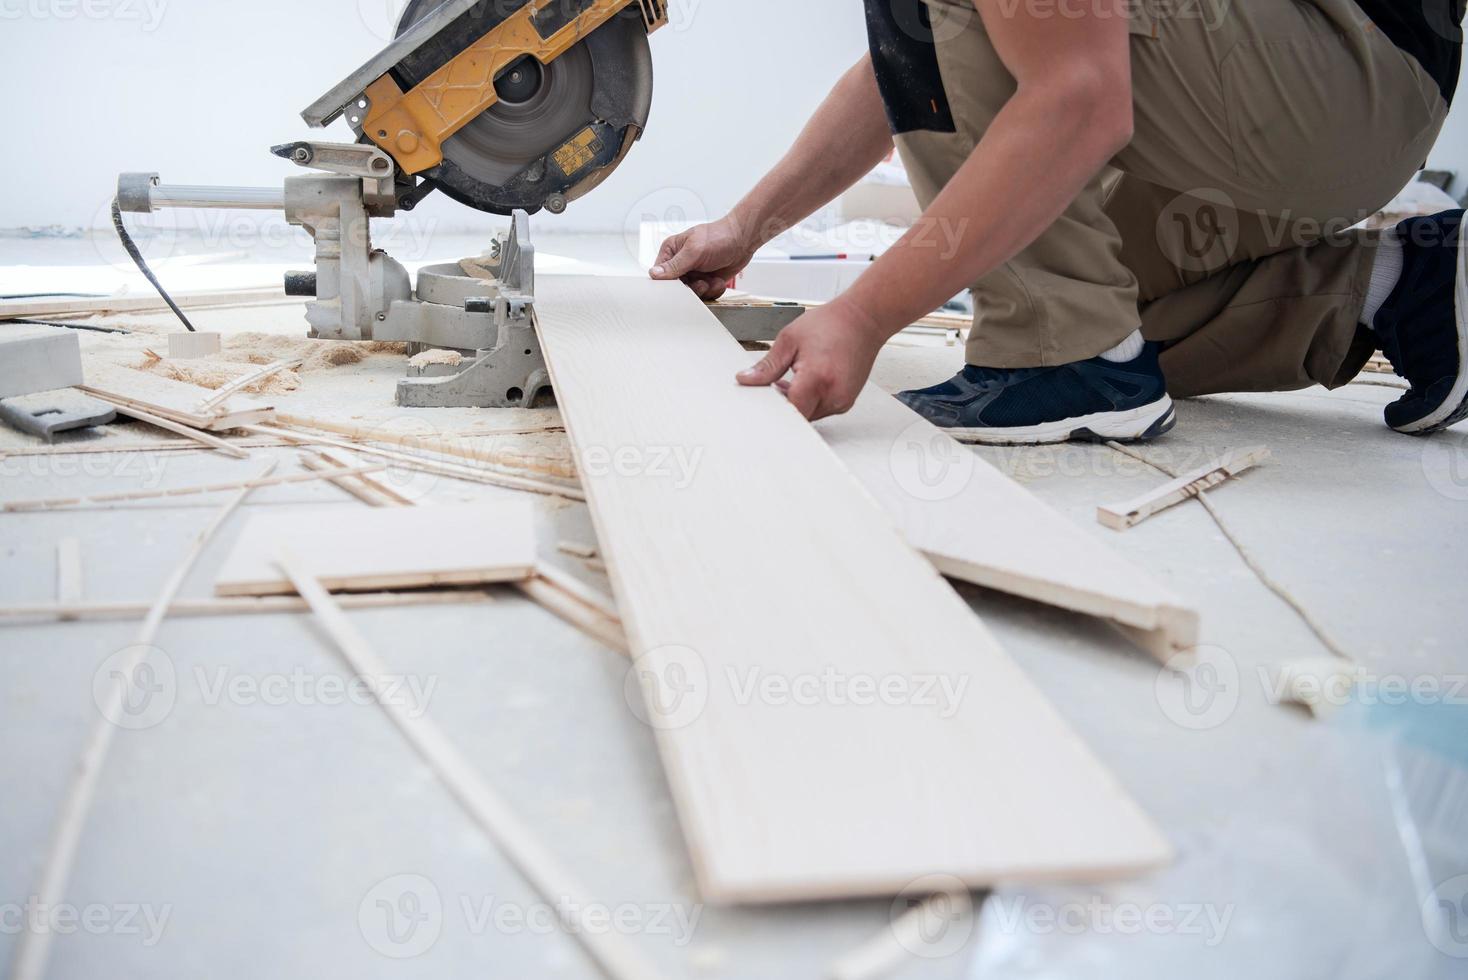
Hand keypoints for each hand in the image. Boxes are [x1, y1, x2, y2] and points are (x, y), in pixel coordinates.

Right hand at [649, 217, 756, 300]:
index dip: (669, 283)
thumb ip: (674, 265)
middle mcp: (681, 263)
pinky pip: (705, 294)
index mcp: (671, 251)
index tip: (682, 285)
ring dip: (704, 289)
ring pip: (691, 293)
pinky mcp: (706, 281)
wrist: (743, 240)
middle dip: (691, 288)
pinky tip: (718, 281)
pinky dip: (713, 290)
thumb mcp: (694, 251)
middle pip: (676, 287)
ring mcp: (693, 273)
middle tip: (702, 282)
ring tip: (712, 280)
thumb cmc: (719, 237)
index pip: (660, 273)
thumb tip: (654, 274)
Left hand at [737, 301, 885, 420]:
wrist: (863, 320)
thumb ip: (767, 366)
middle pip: (798, 417)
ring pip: (808, 416)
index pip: (789, 410)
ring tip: (794, 377)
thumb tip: (745, 379)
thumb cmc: (831, 324)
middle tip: (776, 383)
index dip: (772, 407)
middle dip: (783, 405)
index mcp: (817, 377)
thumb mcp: (790, 339)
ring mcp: (842, 401)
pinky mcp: (845, 402)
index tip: (762, 398)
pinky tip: (806, 381)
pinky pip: (820, 410)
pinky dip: (809, 401)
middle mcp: (833, 394)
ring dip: (796, 403)